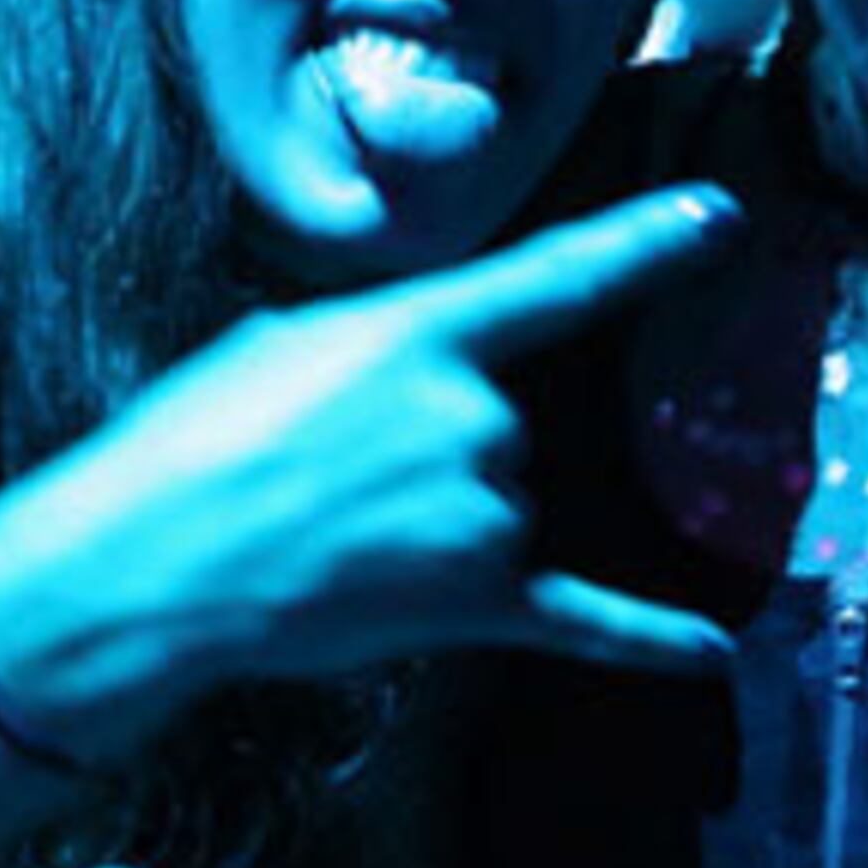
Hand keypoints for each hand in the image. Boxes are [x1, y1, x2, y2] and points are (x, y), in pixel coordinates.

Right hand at [0, 184, 746, 727]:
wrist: (144, 562)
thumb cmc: (189, 443)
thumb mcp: (281, 343)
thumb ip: (378, 347)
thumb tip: (412, 378)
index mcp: (423, 331)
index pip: (559, 276)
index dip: (647, 241)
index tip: (723, 214)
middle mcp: (477, 416)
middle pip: (503, 423)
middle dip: (428, 446)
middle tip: (321, 472)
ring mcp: (487, 513)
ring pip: (505, 503)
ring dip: (437, 519)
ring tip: (334, 533)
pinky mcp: (479, 601)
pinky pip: (585, 620)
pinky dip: (650, 640)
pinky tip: (713, 652)